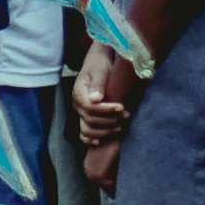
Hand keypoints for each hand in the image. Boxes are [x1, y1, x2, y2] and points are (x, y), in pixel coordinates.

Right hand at [74, 41, 134, 182]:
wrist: (99, 63)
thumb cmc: (101, 64)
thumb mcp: (100, 69)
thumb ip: (98, 83)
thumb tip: (95, 99)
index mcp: (79, 92)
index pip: (90, 107)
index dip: (106, 110)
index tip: (122, 107)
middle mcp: (77, 104)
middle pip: (90, 120)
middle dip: (110, 120)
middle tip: (127, 114)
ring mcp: (80, 112)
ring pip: (87, 129)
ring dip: (105, 131)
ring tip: (121, 125)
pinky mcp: (85, 117)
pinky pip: (83, 133)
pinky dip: (90, 139)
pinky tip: (101, 141)